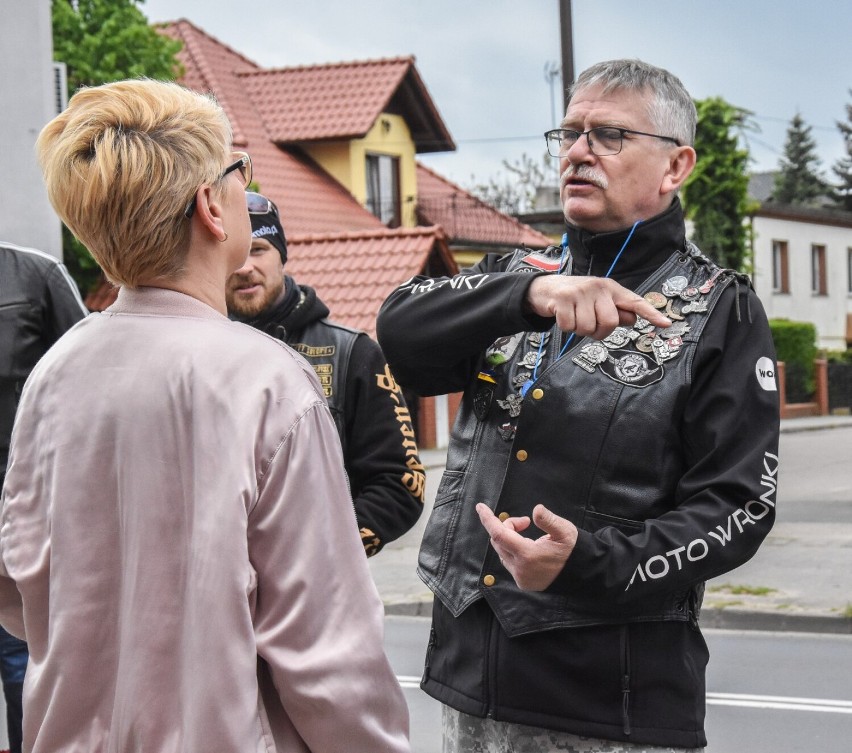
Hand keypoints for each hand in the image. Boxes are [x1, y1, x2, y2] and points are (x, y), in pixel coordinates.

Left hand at [476, 503, 578, 590]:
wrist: (580, 573)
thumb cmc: (571, 549)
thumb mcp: (564, 531)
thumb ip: (549, 520)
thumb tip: (536, 510)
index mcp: (528, 555)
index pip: (499, 534)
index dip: (488, 520)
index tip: (480, 507)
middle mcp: (520, 569)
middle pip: (499, 541)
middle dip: (507, 527)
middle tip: (525, 522)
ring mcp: (520, 577)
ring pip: (502, 552)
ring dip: (509, 539)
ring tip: (529, 535)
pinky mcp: (523, 582)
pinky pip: (509, 562)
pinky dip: (513, 551)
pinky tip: (529, 549)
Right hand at [526, 275, 669, 340]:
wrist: (545, 288)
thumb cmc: (577, 298)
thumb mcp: (598, 301)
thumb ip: (615, 311)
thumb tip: (632, 318)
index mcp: (611, 289)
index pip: (635, 302)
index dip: (651, 314)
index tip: (666, 324)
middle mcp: (598, 288)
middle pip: (610, 323)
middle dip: (599, 332)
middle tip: (589, 325)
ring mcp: (580, 292)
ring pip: (589, 328)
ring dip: (580, 330)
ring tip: (575, 317)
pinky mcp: (563, 299)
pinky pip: (571, 327)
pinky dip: (566, 328)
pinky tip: (563, 316)